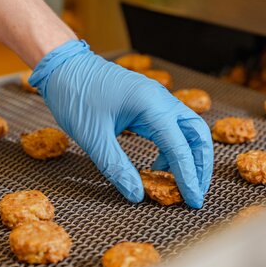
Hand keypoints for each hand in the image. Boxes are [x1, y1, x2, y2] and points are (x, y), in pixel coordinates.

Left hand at [29, 40, 213, 207]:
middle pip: (197, 134)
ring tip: (181, 182)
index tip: (193, 201)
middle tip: (196, 192)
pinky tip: (159, 166)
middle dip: (201, 164)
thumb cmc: (75, 96)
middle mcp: (161, 100)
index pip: (180, 147)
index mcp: (151, 105)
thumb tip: (136, 194)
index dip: (189, 177)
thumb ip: (117, 168)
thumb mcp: (93, 138)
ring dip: (190, 156)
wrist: (64, 66)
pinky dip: (173, 148)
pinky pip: (172, 127)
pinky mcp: (150, 103)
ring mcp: (157, 99)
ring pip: (188, 130)